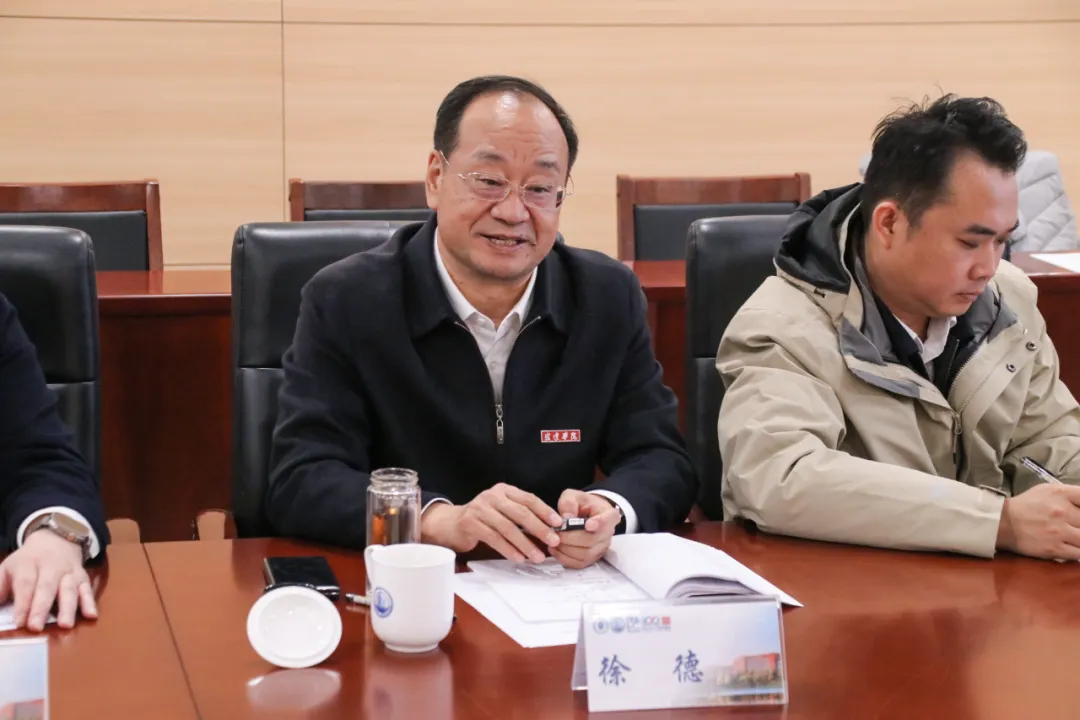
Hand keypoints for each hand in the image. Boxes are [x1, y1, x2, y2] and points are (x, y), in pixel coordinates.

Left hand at [0, 530, 95, 631]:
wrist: (55, 540)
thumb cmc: (27, 561)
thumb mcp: (8, 568)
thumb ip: (0, 587)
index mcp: (29, 564)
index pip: (25, 584)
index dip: (23, 603)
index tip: (19, 622)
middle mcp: (51, 567)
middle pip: (47, 587)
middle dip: (41, 608)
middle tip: (36, 627)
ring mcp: (69, 572)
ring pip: (69, 589)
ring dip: (68, 608)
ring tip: (65, 625)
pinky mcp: (83, 577)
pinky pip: (87, 589)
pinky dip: (90, 602)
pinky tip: (91, 615)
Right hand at [420, 484, 562, 563]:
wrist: (451, 523)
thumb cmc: (483, 519)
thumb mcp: (502, 510)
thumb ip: (521, 515)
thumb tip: (550, 528)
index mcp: (504, 490)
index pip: (528, 499)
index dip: (545, 511)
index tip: (558, 524)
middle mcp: (492, 496)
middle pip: (520, 513)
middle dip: (539, 528)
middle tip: (553, 541)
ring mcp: (480, 509)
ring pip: (508, 528)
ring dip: (525, 544)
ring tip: (537, 556)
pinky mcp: (471, 523)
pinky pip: (494, 538)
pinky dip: (508, 549)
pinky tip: (518, 557)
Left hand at [549, 490, 620, 569]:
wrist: (586, 514)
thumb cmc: (581, 504)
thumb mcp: (573, 496)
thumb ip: (569, 503)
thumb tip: (566, 519)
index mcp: (608, 515)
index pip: (608, 521)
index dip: (599, 524)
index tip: (588, 525)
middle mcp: (608, 534)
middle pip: (592, 540)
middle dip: (571, 538)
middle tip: (556, 532)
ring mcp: (601, 548)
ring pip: (585, 554)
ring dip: (566, 549)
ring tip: (553, 540)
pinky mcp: (592, 558)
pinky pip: (579, 564)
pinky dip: (564, 558)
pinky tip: (555, 549)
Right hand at [996, 483, 1079, 559]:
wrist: (1003, 523)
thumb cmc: (1026, 505)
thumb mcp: (1047, 490)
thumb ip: (1069, 494)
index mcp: (1061, 494)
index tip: (1079, 514)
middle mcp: (1062, 511)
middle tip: (1075, 526)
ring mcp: (1059, 531)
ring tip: (1074, 537)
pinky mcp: (1054, 549)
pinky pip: (1079, 554)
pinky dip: (1079, 552)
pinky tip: (1074, 548)